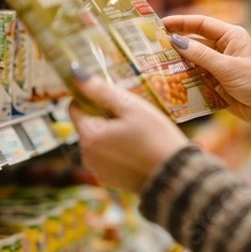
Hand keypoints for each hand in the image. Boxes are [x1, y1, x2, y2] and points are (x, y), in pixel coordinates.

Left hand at [68, 63, 189, 193]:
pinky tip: (139, 151)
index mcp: (88, 135)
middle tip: (133, 118)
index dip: (93, 98)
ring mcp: (97, 170)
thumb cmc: (156, 138)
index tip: (117, 100)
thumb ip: (101, 90)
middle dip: (105, 118)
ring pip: (98, 141)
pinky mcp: (110, 180)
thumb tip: (74, 71)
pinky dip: (119, 152)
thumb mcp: (131, 107)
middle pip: (88, 124)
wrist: (176, 177)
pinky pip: (108, 158)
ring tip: (139, 135)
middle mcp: (86, 155)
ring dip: (112, 134)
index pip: (74, 106)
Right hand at [163, 15, 250, 131]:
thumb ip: (201, 55)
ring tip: (156, 65)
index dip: (181, 22)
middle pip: (194, 42)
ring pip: (192, 61)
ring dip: (177, 63)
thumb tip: (176, 41)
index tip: (161, 24)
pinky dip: (184, 79)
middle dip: (175, 44)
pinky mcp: (215, 82)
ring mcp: (218, 66)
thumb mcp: (228, 68)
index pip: (201, 24)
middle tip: (153, 47)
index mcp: (230, 37)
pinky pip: (195, 77)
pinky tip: (169, 80)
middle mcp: (223, 48)